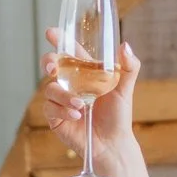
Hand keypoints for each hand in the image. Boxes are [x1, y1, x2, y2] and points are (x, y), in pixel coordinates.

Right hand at [39, 37, 142, 176]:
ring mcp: (61, 100)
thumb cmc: (118, 116)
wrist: (113, 144)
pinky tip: (77, 115)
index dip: (60, 40)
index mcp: (85, 73)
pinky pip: (49, 107)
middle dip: (48, 62)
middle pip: (51, 65)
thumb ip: (128, 67)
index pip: (70, 51)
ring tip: (81, 105)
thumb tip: (125, 45)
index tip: (51, 32)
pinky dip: (62, 109)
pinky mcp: (56, 116)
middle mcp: (70, 84)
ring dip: (63, 95)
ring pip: (50, 88)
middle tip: (52, 67)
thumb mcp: (125, 89)